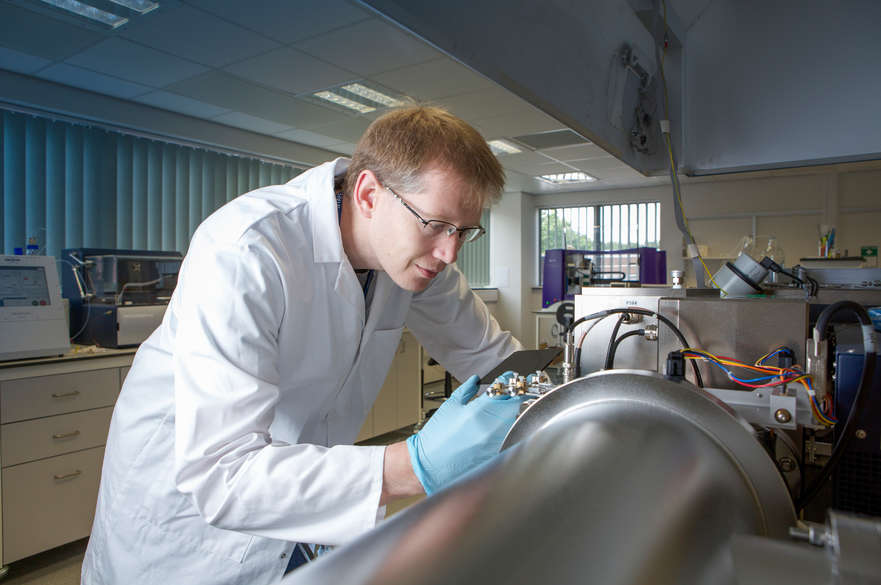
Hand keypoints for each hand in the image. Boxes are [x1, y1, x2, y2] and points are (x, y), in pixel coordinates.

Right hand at [406, 374, 523, 494]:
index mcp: (480, 411)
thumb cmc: (437, 438)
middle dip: (511, 397)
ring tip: (496, 411)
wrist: (430, 465)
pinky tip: (491, 427)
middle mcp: (492, 427)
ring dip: (509, 412)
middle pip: (515, 405)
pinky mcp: (497, 454)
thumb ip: (467, 390)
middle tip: (504, 393)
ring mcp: (497, 442)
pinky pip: (508, 435)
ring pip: (513, 420)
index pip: (505, 390)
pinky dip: (504, 428)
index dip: (508, 380)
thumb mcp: (450, 407)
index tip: (509, 377)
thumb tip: (475, 380)